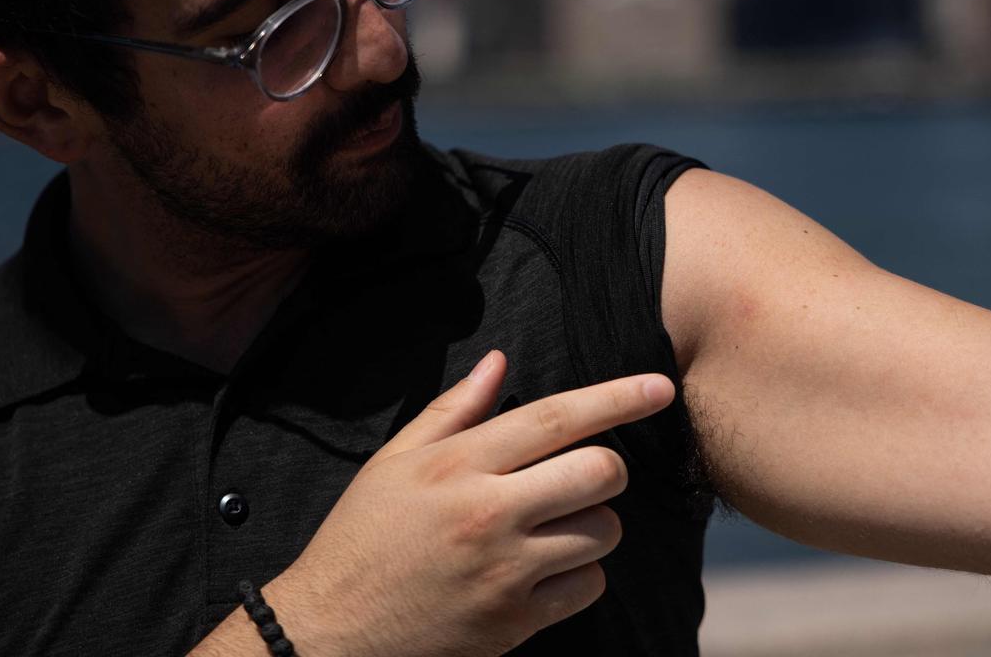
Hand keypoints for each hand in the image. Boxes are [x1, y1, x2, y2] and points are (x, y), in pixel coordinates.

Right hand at [275, 351, 675, 656]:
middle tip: (583, 473)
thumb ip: (452, 410)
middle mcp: (488, 513)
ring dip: (594, 521)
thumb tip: (499, 361)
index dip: (616, 397)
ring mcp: (505, 571)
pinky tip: (545, 566)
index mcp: (457, 465)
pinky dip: (581, 572)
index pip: (555, 418)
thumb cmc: (361, 537)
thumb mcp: (394, 462)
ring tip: (554, 523)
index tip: (659, 387)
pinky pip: (588, 585)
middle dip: (608, 466)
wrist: (330, 631)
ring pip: (603, 530)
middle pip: (598, 471)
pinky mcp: (515, 621)